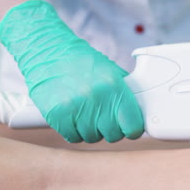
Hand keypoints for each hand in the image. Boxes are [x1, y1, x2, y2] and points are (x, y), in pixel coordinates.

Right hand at [0, 0, 143, 142]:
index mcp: (115, 86)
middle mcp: (96, 98)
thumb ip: (126, 94)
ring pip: (92, 137)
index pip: (133, 125)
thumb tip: (140, 113)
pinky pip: (73, 137)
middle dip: (111, 130)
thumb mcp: (111, 72)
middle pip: (113, 135)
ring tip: (87, 113)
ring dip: (91, 130)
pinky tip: (73, 117)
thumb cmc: (82, 63)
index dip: (133, 129)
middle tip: (105, 119)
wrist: (48, 52)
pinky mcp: (57, 115)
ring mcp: (75, 107)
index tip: (129, 128)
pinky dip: (74, 131)